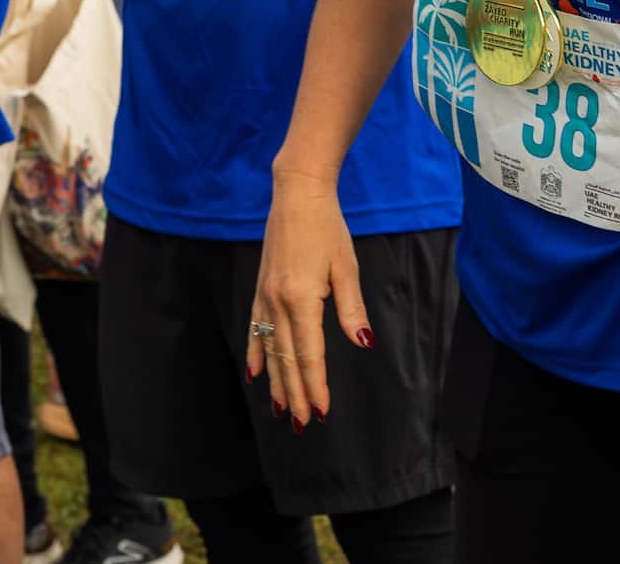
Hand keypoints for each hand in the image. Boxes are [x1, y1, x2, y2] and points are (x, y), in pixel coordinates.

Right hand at [246, 179, 367, 430]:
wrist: (297, 195)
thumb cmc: (328, 229)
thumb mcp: (347, 267)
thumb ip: (352, 309)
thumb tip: (364, 344)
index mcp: (302, 298)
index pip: (309, 353)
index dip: (315, 384)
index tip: (320, 411)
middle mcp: (278, 302)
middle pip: (286, 358)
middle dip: (294, 393)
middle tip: (301, 423)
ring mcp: (264, 296)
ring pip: (269, 349)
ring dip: (275, 381)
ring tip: (280, 410)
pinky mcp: (260, 289)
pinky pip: (255, 329)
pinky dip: (256, 354)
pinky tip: (255, 374)